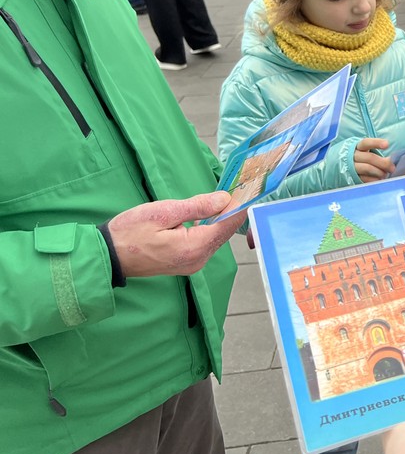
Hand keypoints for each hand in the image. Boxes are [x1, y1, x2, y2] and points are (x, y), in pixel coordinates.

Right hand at [106, 191, 245, 277]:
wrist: (108, 255)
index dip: (238, 206)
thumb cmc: (131, 231)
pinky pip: (204, 243)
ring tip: (222, 198)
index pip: (227, 225)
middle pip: (223, 232)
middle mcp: (198, 260)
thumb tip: (224, 199)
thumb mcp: (163, 212)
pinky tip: (205, 215)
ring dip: (219, 219)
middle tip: (236, 188)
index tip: (247, 189)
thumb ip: (196, 206)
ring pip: (215, 238)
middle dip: (230, 211)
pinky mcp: (185, 264)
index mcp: (194, 248)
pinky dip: (208, 228)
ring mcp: (192, 264)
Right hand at [353, 138, 393, 180]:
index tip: (387, 144)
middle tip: (392, 168)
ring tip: (385, 174)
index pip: (366, 143)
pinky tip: (379, 179)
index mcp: (359, 147)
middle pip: (370, 157)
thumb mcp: (370, 153)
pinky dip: (374, 179)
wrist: (351, 168)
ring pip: (367, 168)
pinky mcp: (354, 177)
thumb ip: (380, 155)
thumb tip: (391, 161)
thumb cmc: (365, 159)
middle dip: (383, 163)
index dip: (376, 143)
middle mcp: (354, 156)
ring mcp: (353, 167)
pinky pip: (365, 179)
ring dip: (379, 172)